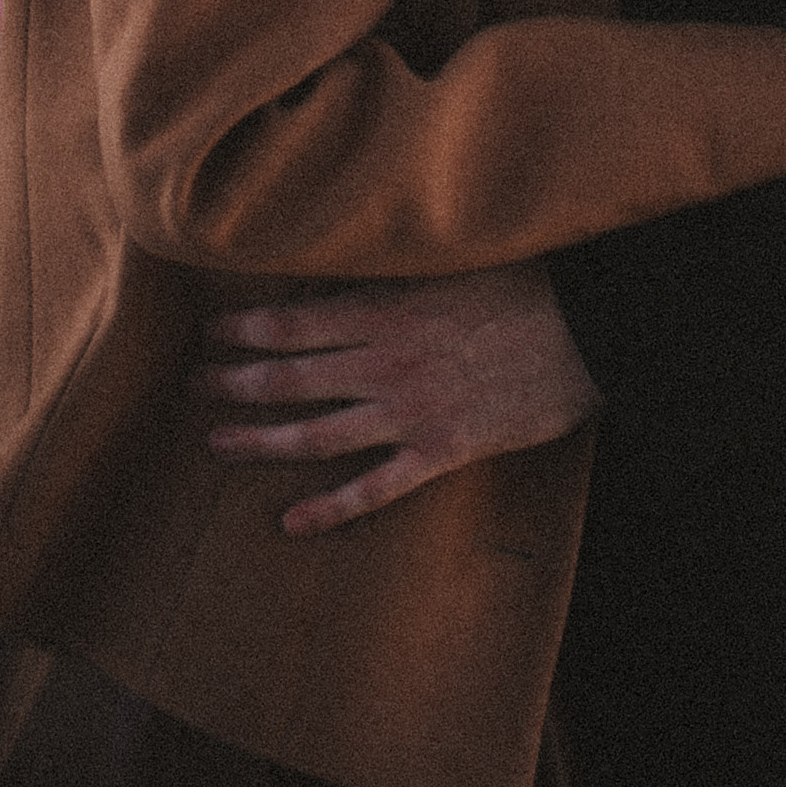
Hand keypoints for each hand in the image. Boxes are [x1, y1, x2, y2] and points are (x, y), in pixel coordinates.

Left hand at [196, 262, 595, 535]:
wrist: (591, 330)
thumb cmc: (528, 286)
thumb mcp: (453, 264)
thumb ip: (396, 276)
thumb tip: (343, 273)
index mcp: (388, 310)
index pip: (295, 319)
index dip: (246, 328)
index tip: (211, 331)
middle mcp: (386, 362)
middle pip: (291, 376)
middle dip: (236, 383)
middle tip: (194, 387)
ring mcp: (411, 411)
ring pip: (317, 433)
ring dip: (262, 440)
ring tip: (219, 444)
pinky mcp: (442, 451)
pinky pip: (375, 487)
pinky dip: (331, 508)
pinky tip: (291, 522)